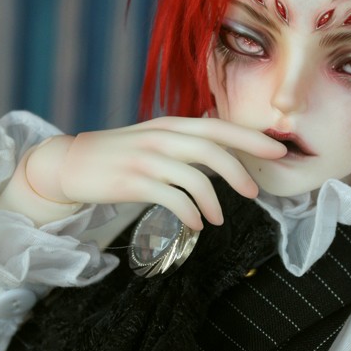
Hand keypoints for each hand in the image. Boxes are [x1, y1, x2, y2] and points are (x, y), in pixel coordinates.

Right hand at [25, 117, 286, 229]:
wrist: (71, 163)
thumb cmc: (120, 154)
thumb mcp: (155, 138)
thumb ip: (187, 141)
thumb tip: (225, 150)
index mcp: (171, 125)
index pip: (219, 127)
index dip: (251, 138)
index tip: (278, 149)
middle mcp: (162, 137)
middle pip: (213, 149)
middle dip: (241, 170)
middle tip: (255, 192)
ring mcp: (147, 159)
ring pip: (195, 177)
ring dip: (213, 202)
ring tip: (218, 219)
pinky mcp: (134, 182)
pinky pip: (173, 199)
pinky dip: (190, 213)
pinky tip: (195, 224)